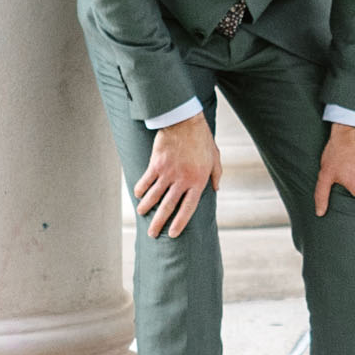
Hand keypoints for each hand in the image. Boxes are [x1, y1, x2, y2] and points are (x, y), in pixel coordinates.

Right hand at [135, 112, 221, 237]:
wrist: (185, 121)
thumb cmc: (202, 139)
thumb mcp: (215, 157)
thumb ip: (216, 175)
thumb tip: (216, 189)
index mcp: (198, 181)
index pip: (188, 208)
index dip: (179, 223)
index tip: (172, 234)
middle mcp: (182, 180)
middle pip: (168, 207)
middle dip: (158, 222)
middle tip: (152, 233)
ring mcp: (168, 173)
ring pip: (154, 196)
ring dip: (146, 207)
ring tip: (141, 214)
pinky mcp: (156, 164)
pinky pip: (146, 181)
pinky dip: (140, 189)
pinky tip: (138, 195)